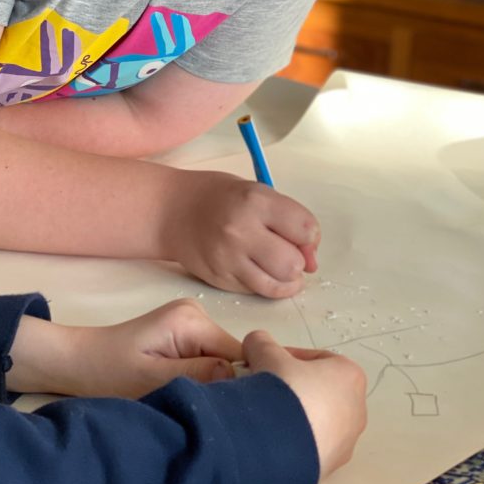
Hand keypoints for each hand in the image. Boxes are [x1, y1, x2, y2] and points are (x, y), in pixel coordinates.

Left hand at [6, 299, 242, 397]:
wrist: (78, 361)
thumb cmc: (109, 373)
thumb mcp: (152, 380)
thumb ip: (197, 376)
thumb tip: (241, 378)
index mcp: (191, 320)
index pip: (237, 354)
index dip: (237, 384)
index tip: (225, 412)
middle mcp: (196, 313)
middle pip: (230, 356)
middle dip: (222, 385)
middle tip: (202, 412)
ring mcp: (190, 322)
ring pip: (220, 359)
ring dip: (209, 384)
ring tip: (190, 404)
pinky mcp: (183, 334)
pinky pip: (206, 358)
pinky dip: (199, 378)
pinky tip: (184, 393)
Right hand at [161, 170, 319, 297]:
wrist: (172, 210)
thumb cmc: (219, 197)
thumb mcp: (257, 193)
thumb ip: (288, 219)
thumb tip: (312, 260)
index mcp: (255, 201)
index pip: (306, 229)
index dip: (310, 236)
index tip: (302, 235)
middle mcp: (241, 230)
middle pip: (293, 263)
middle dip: (299, 261)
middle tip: (289, 253)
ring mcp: (228, 258)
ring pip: (277, 284)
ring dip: (286, 279)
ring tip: (279, 267)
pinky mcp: (219, 279)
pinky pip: (256, 291)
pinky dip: (264, 284)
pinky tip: (258, 269)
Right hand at [242, 331, 366, 480]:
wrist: (278, 444)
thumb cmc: (283, 389)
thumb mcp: (265, 353)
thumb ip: (261, 342)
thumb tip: (255, 343)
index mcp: (350, 375)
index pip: (317, 359)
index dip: (287, 358)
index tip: (266, 364)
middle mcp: (357, 409)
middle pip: (319, 391)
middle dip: (292, 389)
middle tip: (266, 391)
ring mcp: (346, 442)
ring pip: (316, 422)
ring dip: (294, 417)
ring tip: (264, 418)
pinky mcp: (332, 467)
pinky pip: (311, 447)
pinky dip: (294, 441)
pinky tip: (270, 439)